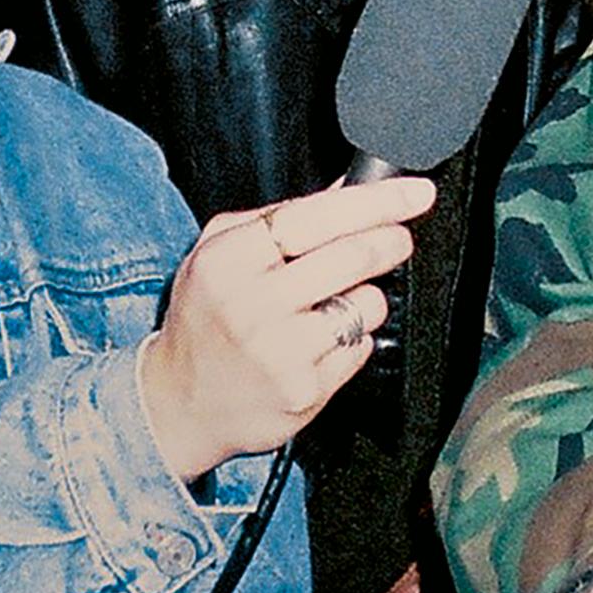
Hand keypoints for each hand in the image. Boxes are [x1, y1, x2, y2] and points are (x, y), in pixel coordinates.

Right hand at [140, 176, 436, 481]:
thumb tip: (344, 189)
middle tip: (400, 237)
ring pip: (365, 304)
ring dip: (365, 297)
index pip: (317, 217)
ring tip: (330, 304)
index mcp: (229, 259)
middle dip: (391, 241)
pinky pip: (359, 348)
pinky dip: (352, 339)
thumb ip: (275, 217)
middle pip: (351, 256)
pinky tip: (317, 344)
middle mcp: (253, 304)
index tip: (414, 194)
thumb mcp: (217, 252)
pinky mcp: (305, 391)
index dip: (376, 202)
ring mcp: (280, 351)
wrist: (178, 403)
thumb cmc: (205, 318)